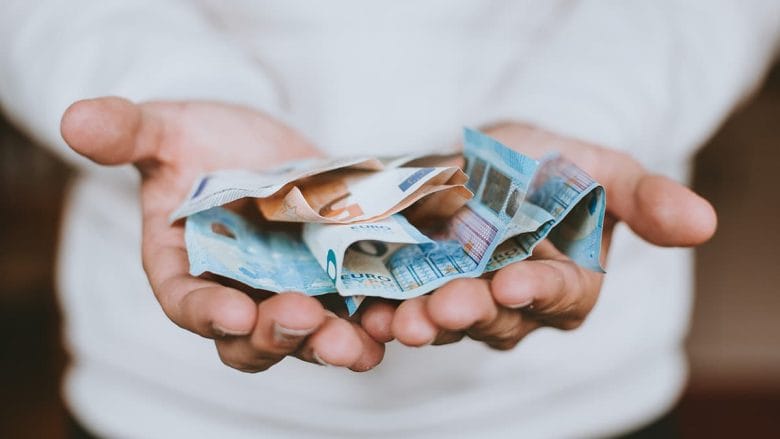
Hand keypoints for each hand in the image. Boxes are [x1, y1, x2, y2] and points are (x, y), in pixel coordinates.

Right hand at [61, 97, 384, 371]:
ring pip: (307, 337)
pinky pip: (352, 311)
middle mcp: (236, 294)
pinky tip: (396, 321)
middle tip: (303, 320)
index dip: (205, 312)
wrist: (257, 143)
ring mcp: (289, 292)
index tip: (231, 312)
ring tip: (357, 344)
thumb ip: (127, 131)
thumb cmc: (200, 140)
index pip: (185, 302)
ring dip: (332, 345)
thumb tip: (75, 120)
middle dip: (276, 336)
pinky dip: (372, 321)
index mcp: (184, 269)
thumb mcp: (166, 130)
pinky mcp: (334, 280)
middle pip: (250, 338)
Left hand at [376, 123, 716, 348]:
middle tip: (441, 308)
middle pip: (495, 318)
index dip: (539, 291)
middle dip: (468, 313)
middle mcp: (517, 304)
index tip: (514, 282)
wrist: (496, 155)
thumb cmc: (558, 164)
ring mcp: (465, 299)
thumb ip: (644, 198)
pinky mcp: (420, 287)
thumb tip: (704, 224)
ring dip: (421, 321)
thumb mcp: (604, 168)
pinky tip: (365, 308)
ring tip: (397, 318)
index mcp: (568, 283)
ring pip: (446, 321)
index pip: (560, 296)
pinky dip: (384, 309)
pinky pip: (404, 304)